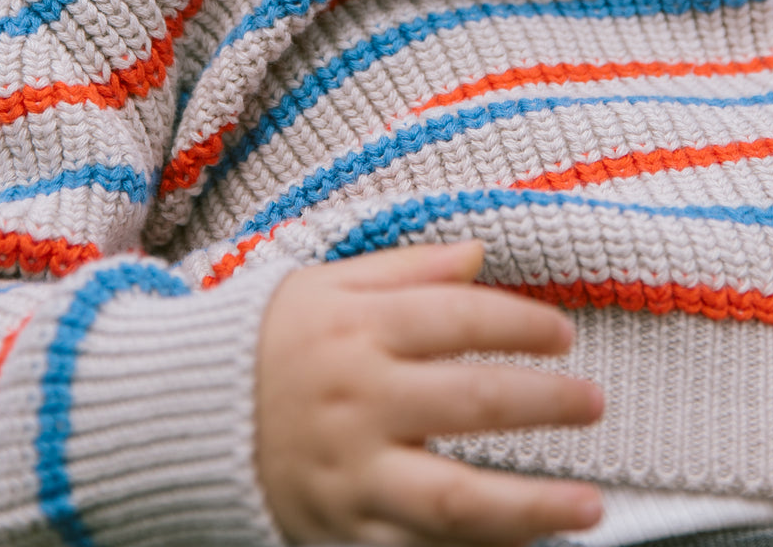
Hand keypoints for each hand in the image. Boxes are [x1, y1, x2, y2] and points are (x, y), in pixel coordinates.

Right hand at [256, 241, 602, 545]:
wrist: (180, 412)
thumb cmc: (263, 337)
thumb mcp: (324, 283)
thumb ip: (406, 269)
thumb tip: (479, 253)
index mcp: (354, 329)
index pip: (458, 319)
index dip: (521, 324)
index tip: (562, 334)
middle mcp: (357, 400)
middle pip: (472, 403)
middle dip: (545, 404)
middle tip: (592, 403)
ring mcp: (350, 472)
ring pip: (456, 497)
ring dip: (532, 506)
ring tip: (589, 505)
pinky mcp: (340, 529)